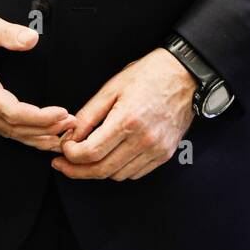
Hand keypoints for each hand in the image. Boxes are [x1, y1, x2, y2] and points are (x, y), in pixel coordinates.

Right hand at [0, 7, 76, 150]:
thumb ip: (9, 32)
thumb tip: (31, 39)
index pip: (12, 112)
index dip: (39, 117)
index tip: (61, 114)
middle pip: (11, 128)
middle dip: (43, 130)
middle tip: (70, 127)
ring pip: (5, 132)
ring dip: (34, 136)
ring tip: (60, 136)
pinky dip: (21, 133)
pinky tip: (36, 134)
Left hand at [51, 48, 195, 180]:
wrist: (185, 75)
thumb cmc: (149, 75)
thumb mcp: (112, 87)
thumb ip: (89, 114)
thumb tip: (71, 136)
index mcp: (127, 120)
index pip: (91, 152)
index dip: (71, 156)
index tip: (64, 151)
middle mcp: (143, 139)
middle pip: (102, 169)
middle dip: (78, 171)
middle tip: (65, 164)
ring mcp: (156, 149)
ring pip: (117, 175)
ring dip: (99, 170)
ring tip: (88, 158)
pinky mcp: (165, 154)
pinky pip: (135, 173)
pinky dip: (119, 169)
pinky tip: (112, 156)